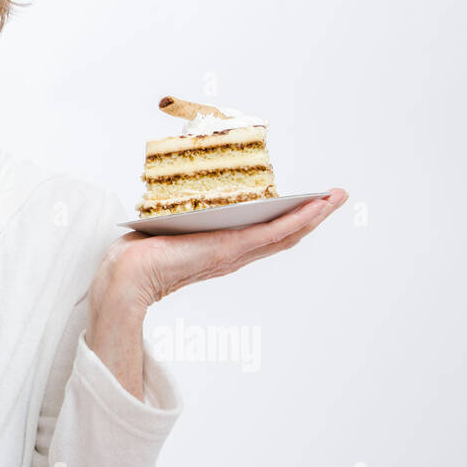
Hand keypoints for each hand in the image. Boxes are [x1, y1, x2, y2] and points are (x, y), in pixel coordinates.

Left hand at [90, 189, 349, 325]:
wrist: (128, 272)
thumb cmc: (142, 250)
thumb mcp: (174, 226)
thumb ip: (186, 216)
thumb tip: (184, 194)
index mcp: (224, 249)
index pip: (266, 233)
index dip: (291, 218)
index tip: (311, 202)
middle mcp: (235, 252)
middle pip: (285, 233)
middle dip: (313, 214)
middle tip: (338, 196)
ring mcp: (236, 251)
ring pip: (285, 233)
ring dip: (314, 215)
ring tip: (335, 198)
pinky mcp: (230, 248)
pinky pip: (272, 233)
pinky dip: (296, 220)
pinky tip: (314, 208)